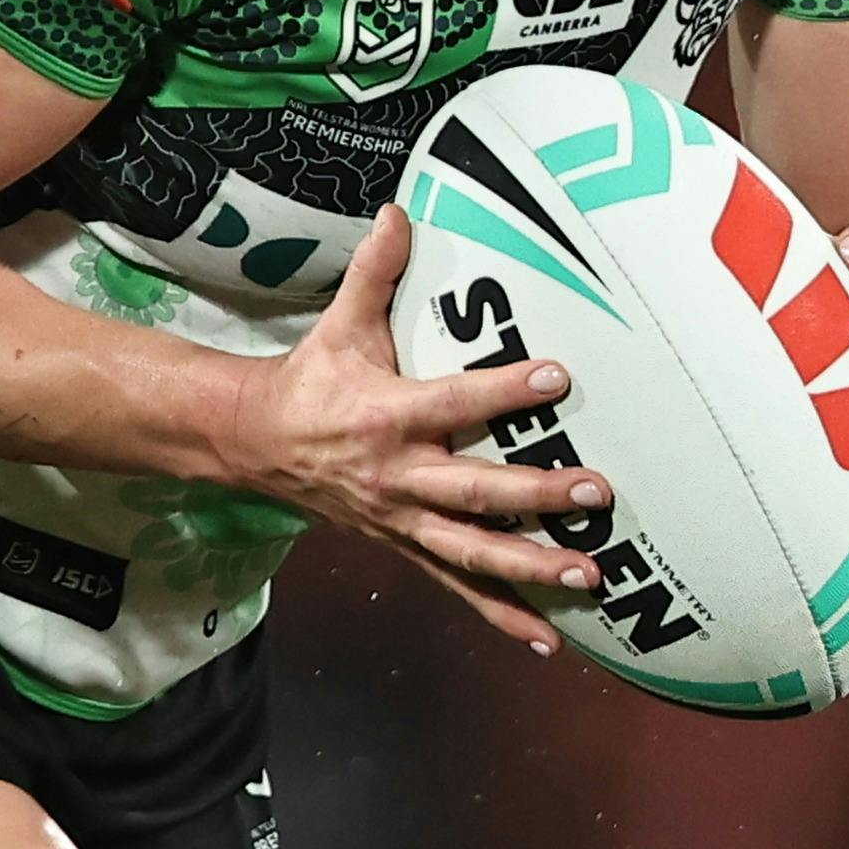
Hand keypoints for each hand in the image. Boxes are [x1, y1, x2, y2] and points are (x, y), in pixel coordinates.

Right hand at [225, 205, 612, 653]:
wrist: (253, 446)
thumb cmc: (309, 383)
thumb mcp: (339, 324)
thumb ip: (376, 271)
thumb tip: (402, 209)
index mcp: (386, 416)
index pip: (455, 401)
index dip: (503, 392)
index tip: (555, 378)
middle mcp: (398, 477)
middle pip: (475, 492)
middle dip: (536, 496)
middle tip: (595, 493)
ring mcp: (402, 520)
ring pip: (472, 552)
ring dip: (531, 568)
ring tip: (588, 576)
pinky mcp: (404, 547)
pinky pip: (456, 586)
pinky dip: (500, 615)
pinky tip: (548, 638)